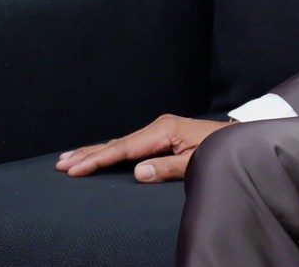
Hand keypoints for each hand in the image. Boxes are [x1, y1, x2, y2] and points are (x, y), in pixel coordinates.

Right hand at [56, 114, 235, 182]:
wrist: (237, 139)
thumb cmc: (220, 150)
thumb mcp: (198, 161)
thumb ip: (169, 168)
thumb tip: (139, 172)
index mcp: (164, 131)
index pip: (124, 149)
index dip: (97, 160)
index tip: (74, 169)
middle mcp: (158, 127)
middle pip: (116, 143)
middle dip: (88, 154)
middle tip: (60, 164)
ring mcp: (158, 130)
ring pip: (120, 143)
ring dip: (94, 151)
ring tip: (68, 158)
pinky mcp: (160, 135)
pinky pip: (129, 144)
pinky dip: (110, 150)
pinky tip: (97, 154)